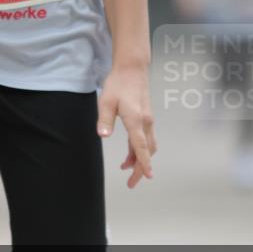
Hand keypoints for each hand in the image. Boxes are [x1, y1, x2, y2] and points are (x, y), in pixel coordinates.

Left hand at [97, 64, 156, 188]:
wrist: (132, 68)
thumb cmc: (119, 83)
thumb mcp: (107, 100)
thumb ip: (105, 119)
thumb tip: (103, 135)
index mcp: (136, 120)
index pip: (141, 146)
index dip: (144, 163)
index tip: (148, 177)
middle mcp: (146, 122)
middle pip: (147, 151)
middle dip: (141, 168)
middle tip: (131, 183)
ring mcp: (147, 120)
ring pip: (148, 146)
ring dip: (140, 159)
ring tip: (126, 168)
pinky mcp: (146, 117)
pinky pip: (145, 138)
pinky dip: (140, 149)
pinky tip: (129, 152)